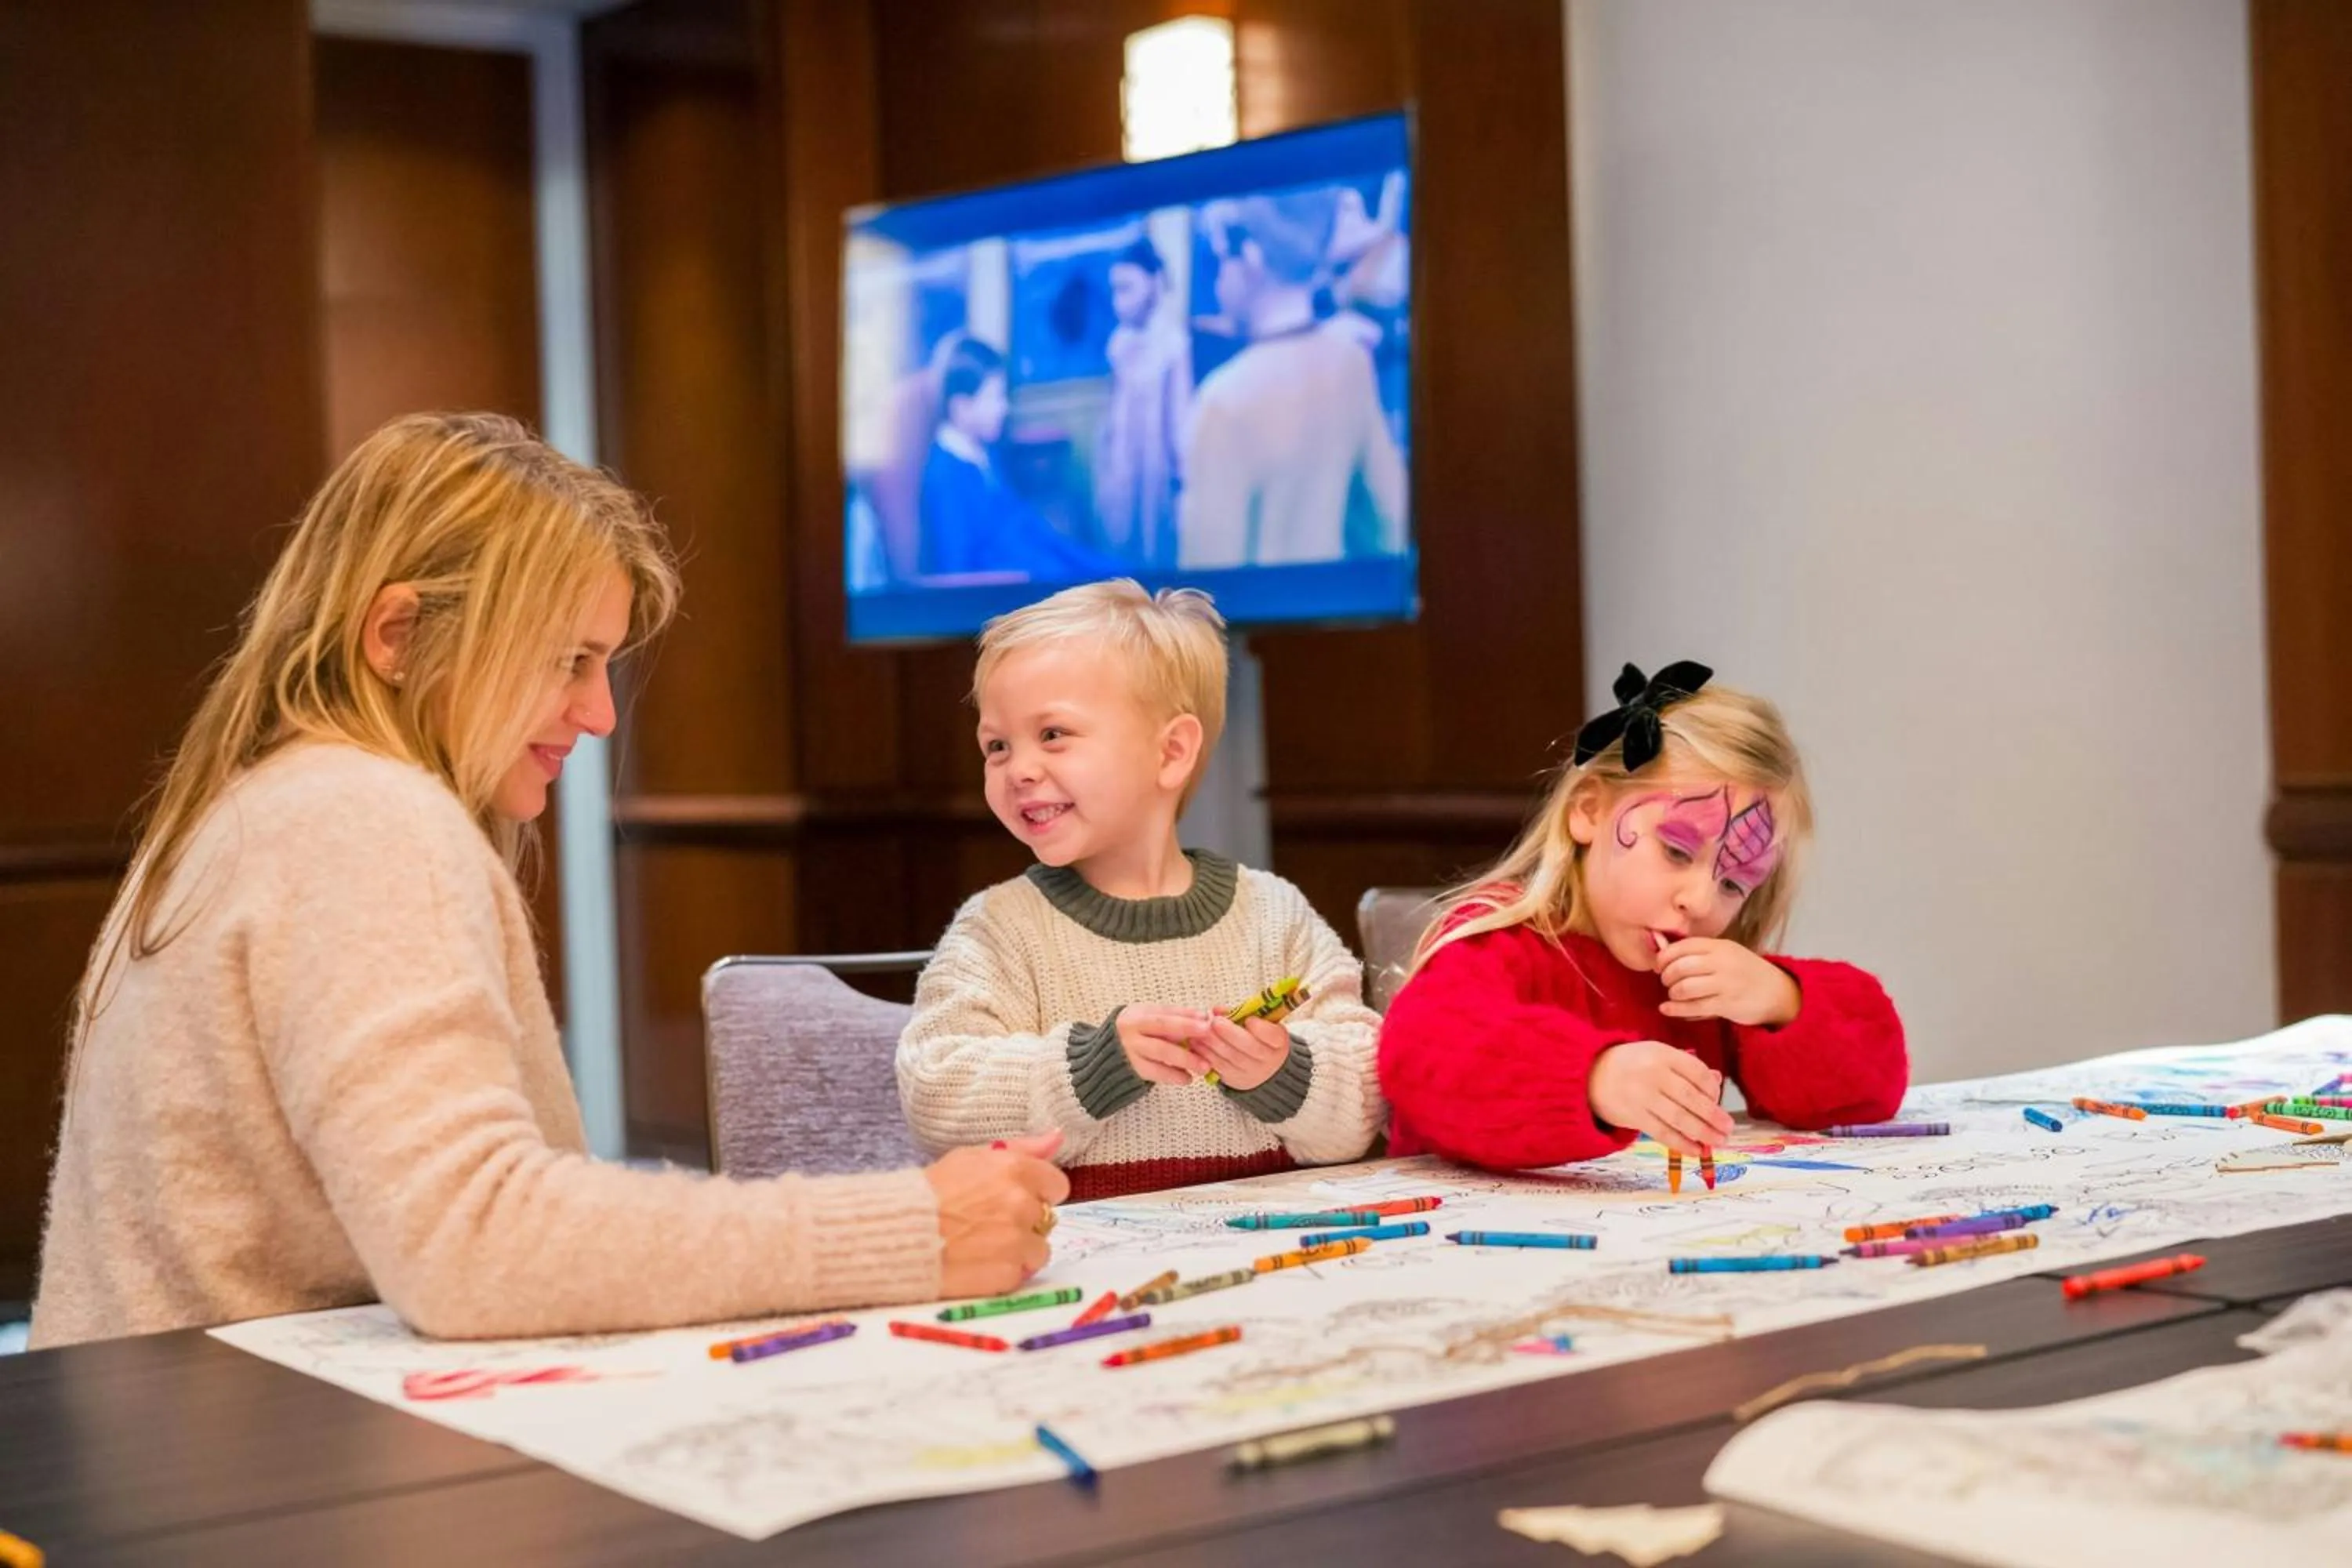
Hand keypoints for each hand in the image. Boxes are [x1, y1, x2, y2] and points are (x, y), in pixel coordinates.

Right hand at [925, 1129, 1071, 1298]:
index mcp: (1014, 1170)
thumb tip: (1057, 1138)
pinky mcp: (1006, 1274)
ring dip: (1018, 1251)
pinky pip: (1021, 1275)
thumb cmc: (929, 1192)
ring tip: (984, 1247)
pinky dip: (1004, 1273)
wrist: (895, 1235)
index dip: (1037, 1192)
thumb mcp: (971, 1157)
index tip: (1016, 1198)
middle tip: (989, 1223)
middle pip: (1046, 1219)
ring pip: (1039, 1251)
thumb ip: (1021, 1149)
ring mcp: (1016, 1242)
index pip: (1057, 1185)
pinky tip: (978, 1264)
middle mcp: (1021, 1205)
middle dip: (1024, 1222)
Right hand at [1116, 1005, 1215, 1084]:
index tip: (1207, 1024)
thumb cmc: (1140, 1027)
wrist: (1112, 1046)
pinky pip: (1156, 1074)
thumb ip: (1177, 1016)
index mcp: (1138, 1017)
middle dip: (1187, 1047)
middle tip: (1207, 1049)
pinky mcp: (1135, 1070)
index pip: (1164, 1018)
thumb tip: (1204, 1017)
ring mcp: (1131, 1053)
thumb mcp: (1153, 1015)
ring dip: (1184, 1062)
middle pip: (1160, 1039)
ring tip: (1204, 1067)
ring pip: (1160, 1057)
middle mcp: (1131, 1034)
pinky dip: (1173, 1076)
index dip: (1186, 1021)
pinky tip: (1188, 1078)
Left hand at [1190, 1015, 1290, 1092]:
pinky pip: (1219, 1066)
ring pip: (1230, 1057)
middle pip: (1249, 1047)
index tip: (1249, 1019)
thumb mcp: (1259, 1023)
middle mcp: (1267, 1059)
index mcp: (1278, 1041)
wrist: (1263, 1068)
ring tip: (1201, 1030)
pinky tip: (1197, 1043)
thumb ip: (1241, 1013)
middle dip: (1230, 1033)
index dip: (1261, 1028)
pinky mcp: (1234, 1079)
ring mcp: (1251, 1071)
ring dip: (1213, 1043)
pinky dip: (1206, 1054)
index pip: (1273, 1036)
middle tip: (1215, 1022)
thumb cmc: (1259, 1038)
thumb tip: (1217, 1010)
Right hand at [1589, 1041, 1732, 1155]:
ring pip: (1680, 1118)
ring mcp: (1642, 1096)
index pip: (1697, 1072)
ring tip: (1719, 1141)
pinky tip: (1697, 1149)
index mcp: (1662, 1054)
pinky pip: (1663, 1133)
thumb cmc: (1631, 1064)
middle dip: (1714, 1116)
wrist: (1590, 1074)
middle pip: (1692, 1098)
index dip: (1714, 1089)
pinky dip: (1683, 1144)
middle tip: (1729, 1127)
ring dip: (1703, 1133)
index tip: (1719, 1100)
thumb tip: (1717, 1080)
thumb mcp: (1657, 1055)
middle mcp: (1653, 1074)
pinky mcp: (1633, 1116)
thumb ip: (1686, 1066)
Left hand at [1655, 938, 1799, 1026]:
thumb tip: (1659, 947)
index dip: (1664, 957)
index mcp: (1720, 946)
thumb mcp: (1725, 955)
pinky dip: (1675, 1009)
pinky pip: (1694, 1007)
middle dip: (1666, 976)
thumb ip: (1697, 953)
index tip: (1659, 966)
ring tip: (1673, 995)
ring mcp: (1725, 984)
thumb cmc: (1745, 972)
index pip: (1683, 946)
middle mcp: (1722, 962)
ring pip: (1685, 988)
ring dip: (1673, 993)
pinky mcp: (1727, 1004)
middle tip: (1666, 982)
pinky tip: (1667, 1009)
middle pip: (1680, 967)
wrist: (1778, 993)